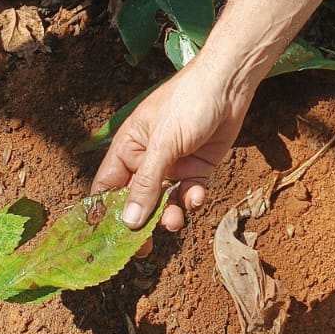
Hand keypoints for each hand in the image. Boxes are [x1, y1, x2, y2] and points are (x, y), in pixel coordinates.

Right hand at [91, 59, 250, 232]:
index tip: (107, 242)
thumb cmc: (188, 102)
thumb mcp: (163, 143)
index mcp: (128, 147)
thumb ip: (146, 183)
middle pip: (136, 201)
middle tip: (144, 249)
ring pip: (164, 202)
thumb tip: (128, 223)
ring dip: (168, 215)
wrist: (230, 84)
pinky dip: (192, 200)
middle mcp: (148, 159)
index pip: (107, 186)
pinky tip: (198, 196)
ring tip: (176, 219)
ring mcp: (173, 165)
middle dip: (141, 222)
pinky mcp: (197, 168)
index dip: (104, 213)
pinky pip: (188, 194)